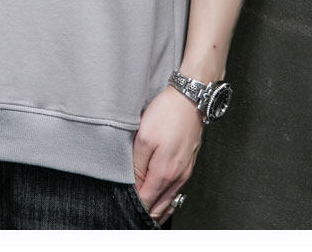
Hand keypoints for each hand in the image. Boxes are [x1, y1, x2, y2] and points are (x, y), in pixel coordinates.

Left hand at [132, 86, 204, 224]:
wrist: (190, 100)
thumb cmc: (167, 115)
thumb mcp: (144, 138)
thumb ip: (138, 165)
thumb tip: (134, 186)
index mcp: (164, 173)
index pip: (147, 202)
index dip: (134, 206)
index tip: (121, 207)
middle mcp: (178, 177)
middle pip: (160, 207)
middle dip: (145, 211)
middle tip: (129, 211)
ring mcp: (185, 172)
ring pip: (170, 200)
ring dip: (156, 207)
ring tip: (142, 208)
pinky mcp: (188, 165)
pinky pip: (176, 190)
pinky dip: (167, 198)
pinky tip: (158, 195)